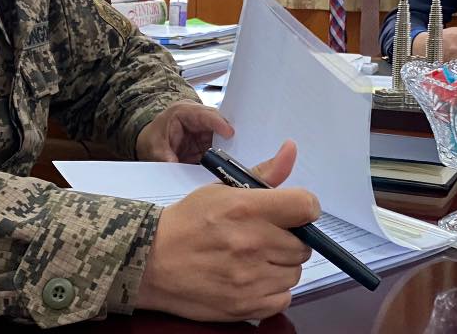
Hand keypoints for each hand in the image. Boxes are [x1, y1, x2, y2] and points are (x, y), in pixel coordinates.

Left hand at [136, 102, 233, 162]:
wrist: (149, 144)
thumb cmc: (152, 141)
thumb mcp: (155, 150)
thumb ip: (165, 157)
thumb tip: (174, 164)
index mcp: (182, 112)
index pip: (204, 114)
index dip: (218, 123)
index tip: (230, 133)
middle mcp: (196, 116)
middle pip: (217, 122)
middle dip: (227, 134)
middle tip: (240, 147)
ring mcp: (202, 126)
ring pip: (220, 134)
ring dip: (226, 145)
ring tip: (236, 156)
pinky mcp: (206, 138)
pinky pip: (218, 144)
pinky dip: (222, 152)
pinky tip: (227, 160)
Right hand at [137, 141, 318, 320]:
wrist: (150, 260)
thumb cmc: (187, 221)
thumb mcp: (221, 190)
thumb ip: (263, 174)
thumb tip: (291, 149)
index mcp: (246, 209)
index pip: (306, 206)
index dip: (304, 208)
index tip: (293, 213)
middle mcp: (252, 243)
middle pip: (303, 245)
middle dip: (288, 239)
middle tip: (264, 237)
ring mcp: (249, 279)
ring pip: (294, 273)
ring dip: (280, 266)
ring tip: (254, 259)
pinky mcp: (244, 306)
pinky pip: (283, 298)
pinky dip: (272, 291)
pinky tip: (252, 280)